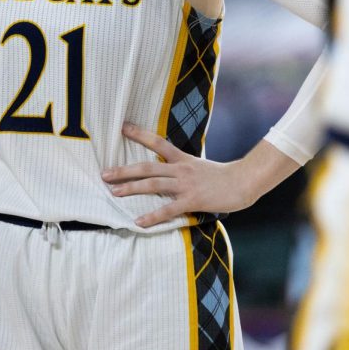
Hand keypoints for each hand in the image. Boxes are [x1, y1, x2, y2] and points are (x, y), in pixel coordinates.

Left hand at [101, 123, 256, 227]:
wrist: (244, 182)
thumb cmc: (222, 177)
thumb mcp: (199, 166)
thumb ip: (182, 168)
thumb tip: (168, 171)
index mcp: (182, 159)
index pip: (157, 142)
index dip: (139, 134)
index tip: (122, 127)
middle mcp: (180, 169)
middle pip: (147, 167)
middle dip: (124, 170)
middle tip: (104, 174)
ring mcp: (185, 185)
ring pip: (152, 185)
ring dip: (131, 188)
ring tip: (113, 192)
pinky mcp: (192, 201)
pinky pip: (168, 209)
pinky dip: (152, 216)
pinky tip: (138, 221)